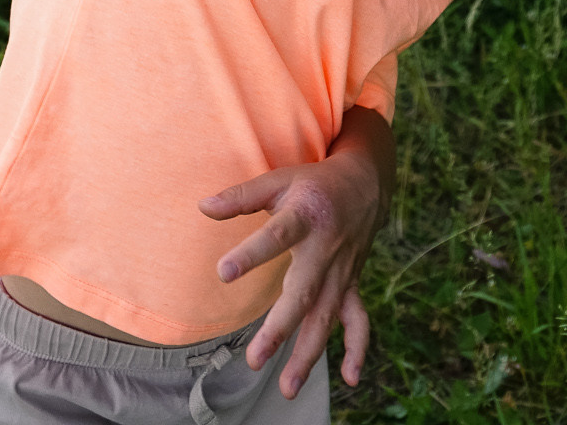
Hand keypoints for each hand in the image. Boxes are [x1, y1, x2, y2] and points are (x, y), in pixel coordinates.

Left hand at [199, 139, 388, 398]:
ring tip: (287, 387)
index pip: (275, 237)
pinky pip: (358, 320)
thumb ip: (240, 196)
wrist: (364, 185)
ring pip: (325, 317)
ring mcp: (341, 272)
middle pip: (302, 292)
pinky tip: (349, 379)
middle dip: (280, 329)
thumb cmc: (311, 185)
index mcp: (305, 217)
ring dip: (308, 354)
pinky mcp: (350, 285)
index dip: (250, 255)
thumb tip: (202, 207)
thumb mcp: (277, 180)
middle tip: (254, 359)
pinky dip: (357, 349)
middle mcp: (325, 249)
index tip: (223, 273)